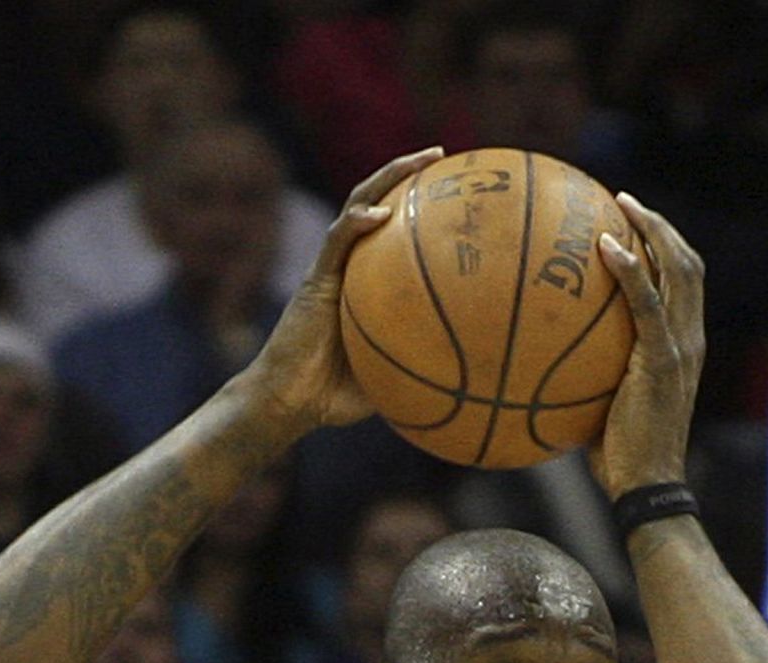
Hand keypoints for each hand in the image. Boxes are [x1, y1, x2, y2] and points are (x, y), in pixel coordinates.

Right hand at [240, 146, 446, 437]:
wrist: (289, 403)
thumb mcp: (393, 377)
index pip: (395, 233)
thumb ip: (424, 366)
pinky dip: (356, 224)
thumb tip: (477, 378)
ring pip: (357, 207)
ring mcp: (330, 269)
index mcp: (367, 282)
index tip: (454, 191)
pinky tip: (379, 215)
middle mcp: (349, 266)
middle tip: (440, 155)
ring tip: (419, 160)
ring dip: (386, 179)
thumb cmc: (336, 395)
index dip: (419, 208)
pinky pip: (336, 244)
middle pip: (378, 203)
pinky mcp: (314, 281)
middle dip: (406, 174)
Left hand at [588, 193, 704, 500]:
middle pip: (689, 263)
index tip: (633, 223)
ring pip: (679, 270)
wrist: (647, 486)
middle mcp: (691, 340)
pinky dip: (631, 269)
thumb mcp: (606, 406)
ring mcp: (682, 348)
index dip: (665, 247)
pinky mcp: (664, 360)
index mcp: (684, 347)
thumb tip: (541, 358)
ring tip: (620, 205)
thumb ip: (591, 374)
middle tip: (623, 201)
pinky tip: (605, 247)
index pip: (685, 283)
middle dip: (660, 225)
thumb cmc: (620, 457)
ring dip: (653, 230)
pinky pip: (648, 303)